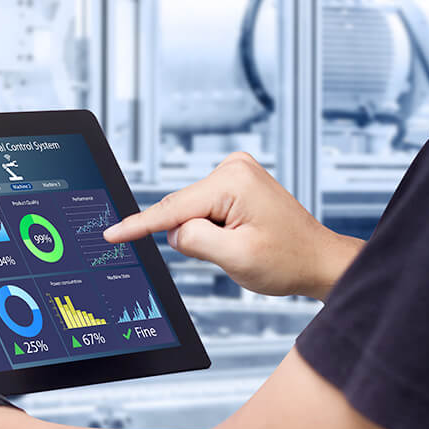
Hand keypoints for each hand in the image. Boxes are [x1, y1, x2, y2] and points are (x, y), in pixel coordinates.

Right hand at [104, 152, 362, 299]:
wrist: (317, 260)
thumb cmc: (288, 260)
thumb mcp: (236, 258)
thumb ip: (193, 241)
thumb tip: (173, 232)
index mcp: (233, 181)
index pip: (172, 209)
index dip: (139, 225)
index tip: (111, 235)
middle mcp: (233, 168)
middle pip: (182, 210)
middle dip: (194, 236)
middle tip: (231, 251)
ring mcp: (234, 172)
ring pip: (190, 212)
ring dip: (205, 234)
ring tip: (242, 242)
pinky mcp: (234, 183)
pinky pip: (202, 210)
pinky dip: (211, 228)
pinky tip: (240, 235)